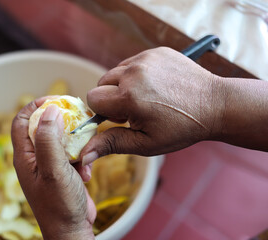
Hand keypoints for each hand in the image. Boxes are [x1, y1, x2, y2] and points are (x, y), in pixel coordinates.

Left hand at [11, 98, 95, 239]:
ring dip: (75, 143)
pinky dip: (82, 158)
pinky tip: (86, 172)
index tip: (55, 101)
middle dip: (61, 122)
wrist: (72, 230)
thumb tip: (50, 110)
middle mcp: (35, 158)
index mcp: (25, 156)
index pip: (22, 121)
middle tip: (77, 119)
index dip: (35, 107)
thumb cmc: (58, 204)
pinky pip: (73, 154)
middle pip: (44, 127)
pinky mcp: (64, 171)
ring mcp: (50, 165)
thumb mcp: (53, 169)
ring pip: (61, 140)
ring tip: (82, 155)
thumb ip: (49, 139)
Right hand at [80, 47, 224, 164]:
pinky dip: (137, 74)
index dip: (105, 112)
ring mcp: (145, 58)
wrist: (215, 105)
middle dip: (112, 97)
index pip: (92, 98)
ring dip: (124, 85)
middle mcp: (134, 72)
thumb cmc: (181, 128)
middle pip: (101, 83)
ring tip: (147, 97)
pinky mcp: (155, 51)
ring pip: (115, 72)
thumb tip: (83, 156)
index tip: (124, 118)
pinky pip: (132, 62)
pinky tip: (155, 86)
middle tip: (136, 108)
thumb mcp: (145, 143)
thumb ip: (112, 144)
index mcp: (129, 96)